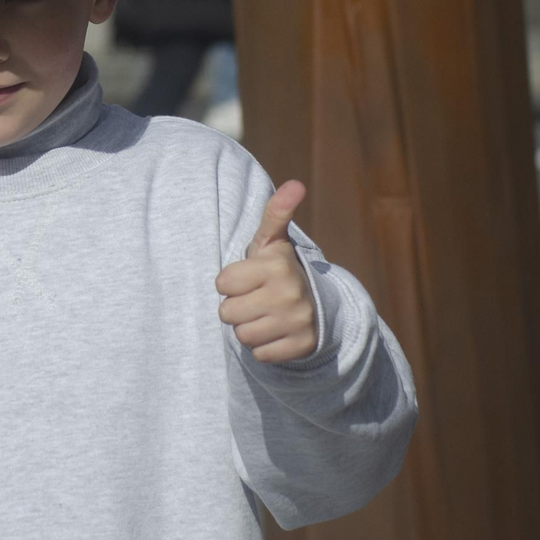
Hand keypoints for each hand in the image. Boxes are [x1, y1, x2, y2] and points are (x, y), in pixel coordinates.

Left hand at [216, 181, 316, 363]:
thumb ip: (275, 212)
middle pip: (227, 313)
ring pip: (242, 336)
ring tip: (264, 315)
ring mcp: (297, 322)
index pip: (221, 283)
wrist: (317, 305)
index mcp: (276, 266)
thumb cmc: (279, 270)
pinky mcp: (301, 347)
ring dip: (249, 328)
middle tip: (255, 299)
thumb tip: (295, 184)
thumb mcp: (273, 241)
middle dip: (236, 307)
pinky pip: (260, 355)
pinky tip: (276, 332)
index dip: (230, 282)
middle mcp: (288, 294)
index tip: (248, 278)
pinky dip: (264, 347)